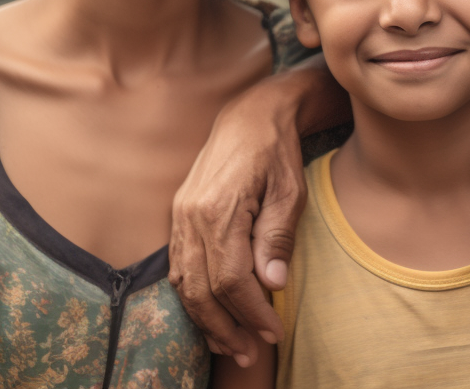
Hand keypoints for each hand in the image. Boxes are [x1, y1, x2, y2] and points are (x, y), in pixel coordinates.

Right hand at [169, 74, 305, 366]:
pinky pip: (179, 267)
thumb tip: (273, 283)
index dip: (251, 312)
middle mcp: (191, 215)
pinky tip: (212, 314)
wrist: (250, 116)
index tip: (273, 331)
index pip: (229, 279)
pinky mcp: (178, 215)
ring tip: (232, 345)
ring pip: (184, 284)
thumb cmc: (277, 152)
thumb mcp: (291, 191)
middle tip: (250, 353)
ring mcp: (179, 215)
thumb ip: (278, 236)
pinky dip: (193, 297)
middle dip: (225, 328)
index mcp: (219, 208)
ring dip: (206, 320)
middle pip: (200, 289)